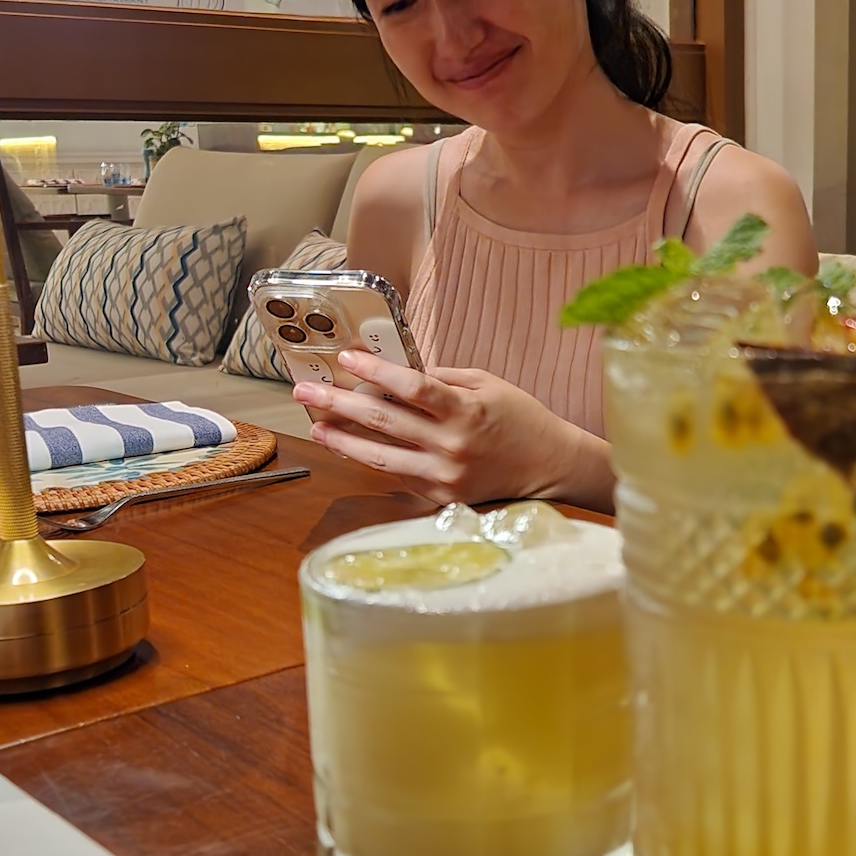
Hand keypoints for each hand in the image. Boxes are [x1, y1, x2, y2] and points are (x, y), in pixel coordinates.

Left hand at [294, 350, 614, 510]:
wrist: (550, 467)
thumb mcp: (487, 385)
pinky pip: (397, 476)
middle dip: (339, 403)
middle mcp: (453, 445)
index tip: (345, 359)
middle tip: (306, 391)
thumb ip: (442, 379)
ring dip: (342, 439)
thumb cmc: (521, 419)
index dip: (375, 371)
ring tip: (315, 425)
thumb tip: (397, 372)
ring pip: (380, 456)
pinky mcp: (442, 496)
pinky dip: (370, 459)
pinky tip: (348, 447)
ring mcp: (445, 475)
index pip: (411, 386)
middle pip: (384, 420)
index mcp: (466, 410)